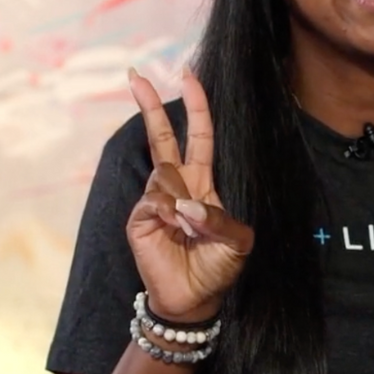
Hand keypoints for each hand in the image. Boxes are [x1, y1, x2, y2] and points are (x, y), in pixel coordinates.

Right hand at [126, 67, 253, 321]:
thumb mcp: (237, 241)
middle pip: (161, 137)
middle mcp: (176, 186)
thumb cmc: (217, 268)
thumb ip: (219, 218)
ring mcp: (155, 201)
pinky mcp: (140, 219)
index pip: (197, 137)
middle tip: (136, 74)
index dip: (194, 107)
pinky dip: (169, 214)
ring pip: (164, 176)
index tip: (187, 76)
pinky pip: (154, 202)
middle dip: (150, 105)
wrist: (194, 299)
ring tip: (189, 230)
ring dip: (182, 201)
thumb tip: (184, 206)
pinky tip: (175, 230)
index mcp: (201, 183)